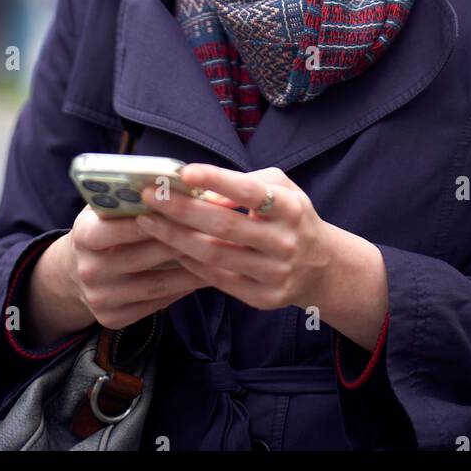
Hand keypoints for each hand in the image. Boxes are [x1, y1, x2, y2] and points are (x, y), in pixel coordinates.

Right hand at [58, 202, 213, 331]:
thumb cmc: (104, 225)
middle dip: (183, 241)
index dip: (156, 218)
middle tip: (219, 231)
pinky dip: (183, 289)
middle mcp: (89, 269)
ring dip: (193, 269)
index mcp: (84, 234)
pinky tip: (206, 276)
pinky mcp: (113, 318)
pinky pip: (157, 304)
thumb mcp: (108, 206)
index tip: (189, 208)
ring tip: (222, 254)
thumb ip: (134, 195)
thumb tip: (185, 182)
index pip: (121, 226)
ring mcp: (100, 298)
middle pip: (144, 256)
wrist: (76, 269)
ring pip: (157, 284)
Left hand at [135, 164, 335, 312]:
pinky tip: (171, 249)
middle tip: (150, 196)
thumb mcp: (282, 189)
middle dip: (181, 210)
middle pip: (223, 226)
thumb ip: (245, 183)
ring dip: (176, 238)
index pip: (250, 192)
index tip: (184, 172)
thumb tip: (204, 192)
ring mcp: (275, 273)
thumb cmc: (291, 217)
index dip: (217, 180)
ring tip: (149, 222)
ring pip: (215, 255)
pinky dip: (191, 264)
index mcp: (290, 208)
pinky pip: (218, 279)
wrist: (321, 267)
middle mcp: (285, 241)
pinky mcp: (263, 298)